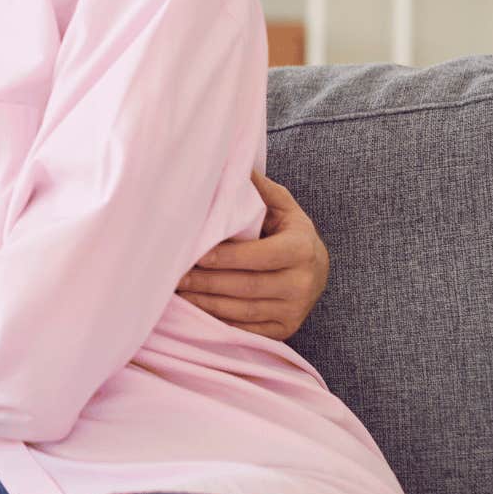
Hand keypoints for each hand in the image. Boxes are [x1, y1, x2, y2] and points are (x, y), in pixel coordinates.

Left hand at [175, 167, 328, 340]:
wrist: (318, 269)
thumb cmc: (289, 231)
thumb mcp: (283, 206)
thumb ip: (259, 189)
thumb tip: (231, 163)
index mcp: (302, 249)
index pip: (261, 256)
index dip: (228, 257)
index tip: (197, 255)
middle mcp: (303, 284)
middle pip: (247, 286)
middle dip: (207, 282)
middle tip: (175, 275)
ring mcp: (294, 310)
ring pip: (242, 311)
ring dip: (206, 303)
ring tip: (177, 293)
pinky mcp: (285, 330)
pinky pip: (245, 329)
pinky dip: (217, 321)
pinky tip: (194, 311)